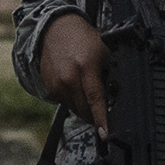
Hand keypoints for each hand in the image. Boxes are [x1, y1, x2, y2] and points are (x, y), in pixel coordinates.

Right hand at [35, 10, 107, 130]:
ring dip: (85, 107)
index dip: (101, 119)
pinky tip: (76, 84)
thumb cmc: (84, 40)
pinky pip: (66, 104)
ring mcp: (57, 85)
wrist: (56, 29)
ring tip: (87, 86)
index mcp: (86, 68)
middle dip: (96, 114)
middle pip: (85, 111)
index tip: (105, 135)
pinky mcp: (50, 88)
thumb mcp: (104, 52)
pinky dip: (74, 100)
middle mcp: (69, 78)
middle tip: (103, 104)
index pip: (96, 100)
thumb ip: (109, 76)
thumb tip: (114, 100)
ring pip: (76, 110)